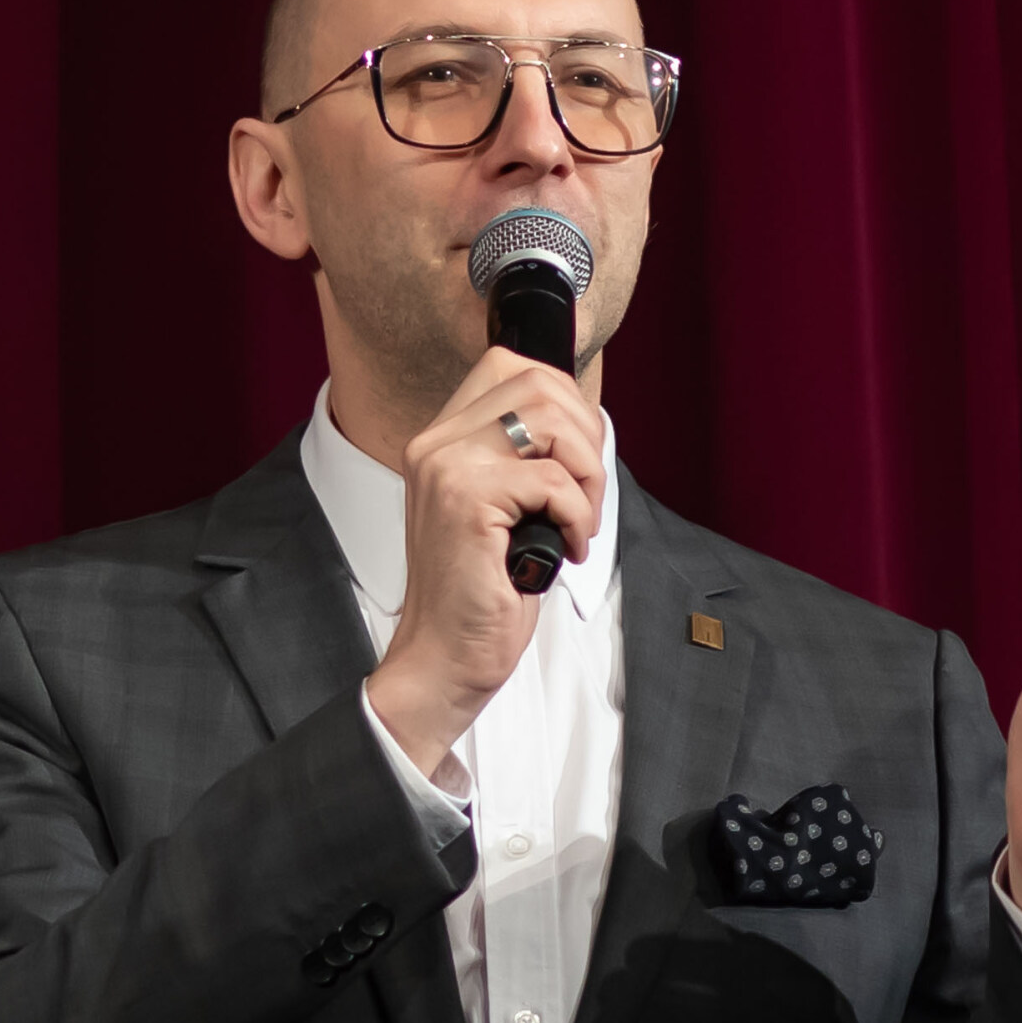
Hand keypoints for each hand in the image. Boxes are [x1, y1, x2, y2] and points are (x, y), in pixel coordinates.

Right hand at [363, 351, 605, 779]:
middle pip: (537, 383)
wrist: (445, 657)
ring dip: (586, 473)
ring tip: (579, 519)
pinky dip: (578, 515)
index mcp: (441, 439)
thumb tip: (583, 420)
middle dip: (586, 436)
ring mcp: (445, 467)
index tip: (578, 454)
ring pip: (550, 422)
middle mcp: (435, 443)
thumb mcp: (506, 509)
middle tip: (587, 493)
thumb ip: (524, 458)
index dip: (564, 398)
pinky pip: (552, 480)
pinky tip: (565, 547)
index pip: (509, 365)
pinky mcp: (465, 500)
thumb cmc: (481, 592)